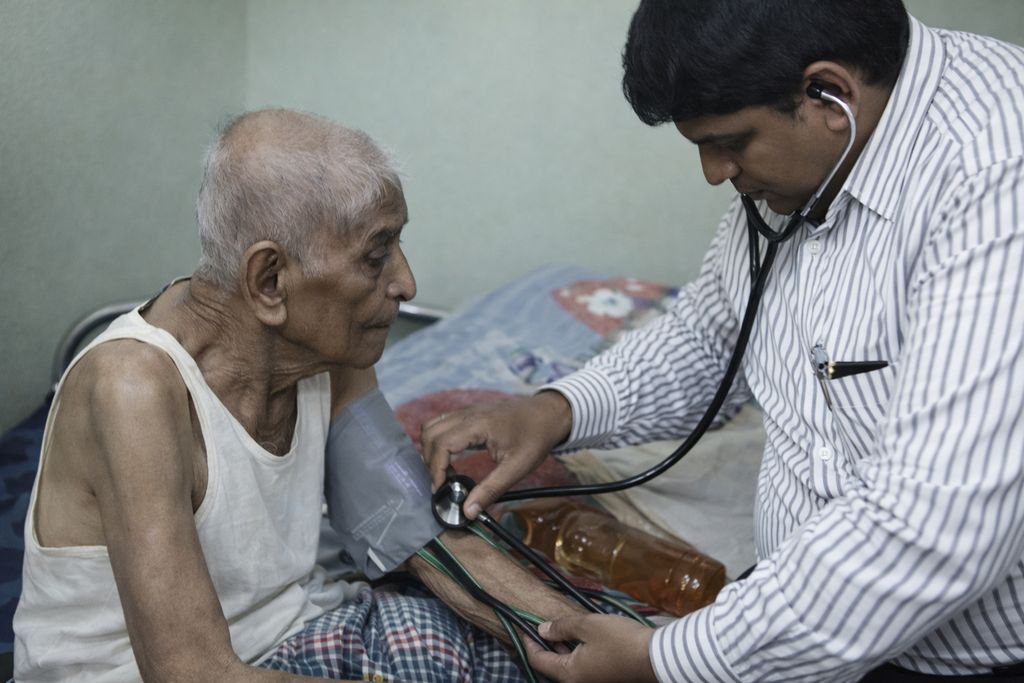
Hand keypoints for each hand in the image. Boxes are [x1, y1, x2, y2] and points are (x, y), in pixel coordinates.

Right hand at [420, 391, 571, 517]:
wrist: (549, 413)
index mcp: (477, 424)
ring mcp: (466, 411)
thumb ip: (491, 489)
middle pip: (430, 434)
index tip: (441, 489)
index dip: (435, 469)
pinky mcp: (468, 413)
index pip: (441, 444)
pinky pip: (441, 424)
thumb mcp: (517, 467)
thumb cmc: (535, 438)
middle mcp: (467, 414)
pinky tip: (452, 460)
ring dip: (431, 450)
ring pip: (432, 427)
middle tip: (444, 483)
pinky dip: (438, 442)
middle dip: (430, 461)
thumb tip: (468, 511)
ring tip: (446, 472)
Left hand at [525, 614, 656, 682]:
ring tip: (558, 629)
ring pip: (566, 667)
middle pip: (551, 666)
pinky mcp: (602, 679)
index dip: (528, 642)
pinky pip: (580, 667)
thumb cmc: (619, 640)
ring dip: (560, 649)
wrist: (655, 657)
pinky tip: (578, 638)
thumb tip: (542, 630)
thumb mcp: (588, 626)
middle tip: (540, 625)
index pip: (538, 660)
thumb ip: (562, 627)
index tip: (523, 626)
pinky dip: (574, 653)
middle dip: (544, 646)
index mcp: (568, 675)